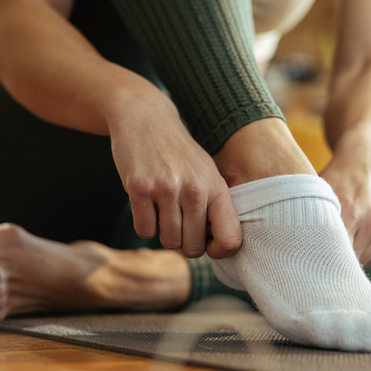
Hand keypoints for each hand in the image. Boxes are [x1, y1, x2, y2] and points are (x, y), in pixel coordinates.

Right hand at [108, 90, 240, 258]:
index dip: (219, 251)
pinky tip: (147, 205)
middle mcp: (194, 189)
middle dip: (185, 243)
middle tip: (179, 224)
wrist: (145, 118)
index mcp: (216, 187)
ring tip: (163, 211)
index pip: (230, 239)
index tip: (208, 244)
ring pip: (168, 241)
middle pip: (193, 248)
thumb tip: (220, 248)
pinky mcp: (139, 188)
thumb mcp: (207, 173)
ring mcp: (166, 189)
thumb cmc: (179, 153)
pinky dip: (144, 224)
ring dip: (163, 233)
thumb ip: (215, 207)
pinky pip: (144, 230)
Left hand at [319, 131, 370, 266]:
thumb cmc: (336, 179)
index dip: (321, 262)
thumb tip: (294, 250)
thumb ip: (310, 221)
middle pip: (348, 261)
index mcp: (350, 212)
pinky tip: (356, 234)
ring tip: (341, 238)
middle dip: (334, 261)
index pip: (334, 255)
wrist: (366, 160)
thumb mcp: (317, 194)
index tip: (311, 264)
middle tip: (321, 256)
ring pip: (362, 261)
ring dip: (350, 256)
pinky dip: (363, 251)